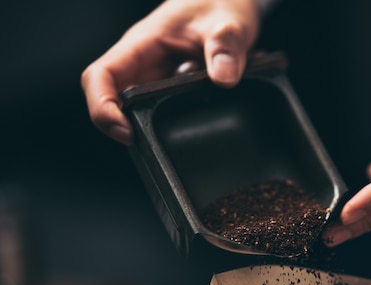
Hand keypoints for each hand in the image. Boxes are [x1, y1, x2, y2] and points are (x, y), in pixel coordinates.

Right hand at [81, 0, 259, 143]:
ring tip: (187, 131)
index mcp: (142, 44)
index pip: (101, 76)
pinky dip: (183, 120)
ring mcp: (158, 79)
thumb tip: (224, 78)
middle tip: (157, 146)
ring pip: (141, 111)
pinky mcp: (175, 90)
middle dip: (129, 127)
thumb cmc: (220, 4)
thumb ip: (226, 47)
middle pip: (115, 102)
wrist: (230, 3)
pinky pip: (167, 111)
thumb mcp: (228, 22)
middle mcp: (144, 64)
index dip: (102, 107)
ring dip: (160, 126)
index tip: (126, 132)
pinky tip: (205, 119)